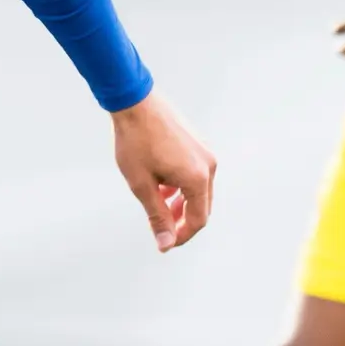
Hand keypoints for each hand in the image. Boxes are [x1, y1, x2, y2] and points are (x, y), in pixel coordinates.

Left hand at [111, 94, 215, 252]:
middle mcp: (208, 165)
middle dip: (182, 220)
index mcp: (197, 178)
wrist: (135, 102)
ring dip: (182, 203)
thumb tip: (166, 243)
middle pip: (202, 206)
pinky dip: (182, 185)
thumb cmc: (135, 142)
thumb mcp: (142, 185)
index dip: (181, 235)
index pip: (198, 219)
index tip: (163, 242)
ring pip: (199, 190)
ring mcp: (205, 151)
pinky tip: (162, 184)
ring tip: (159, 204)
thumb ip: (157, 216)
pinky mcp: (199, 143)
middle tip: (160, 228)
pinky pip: (197, 173)